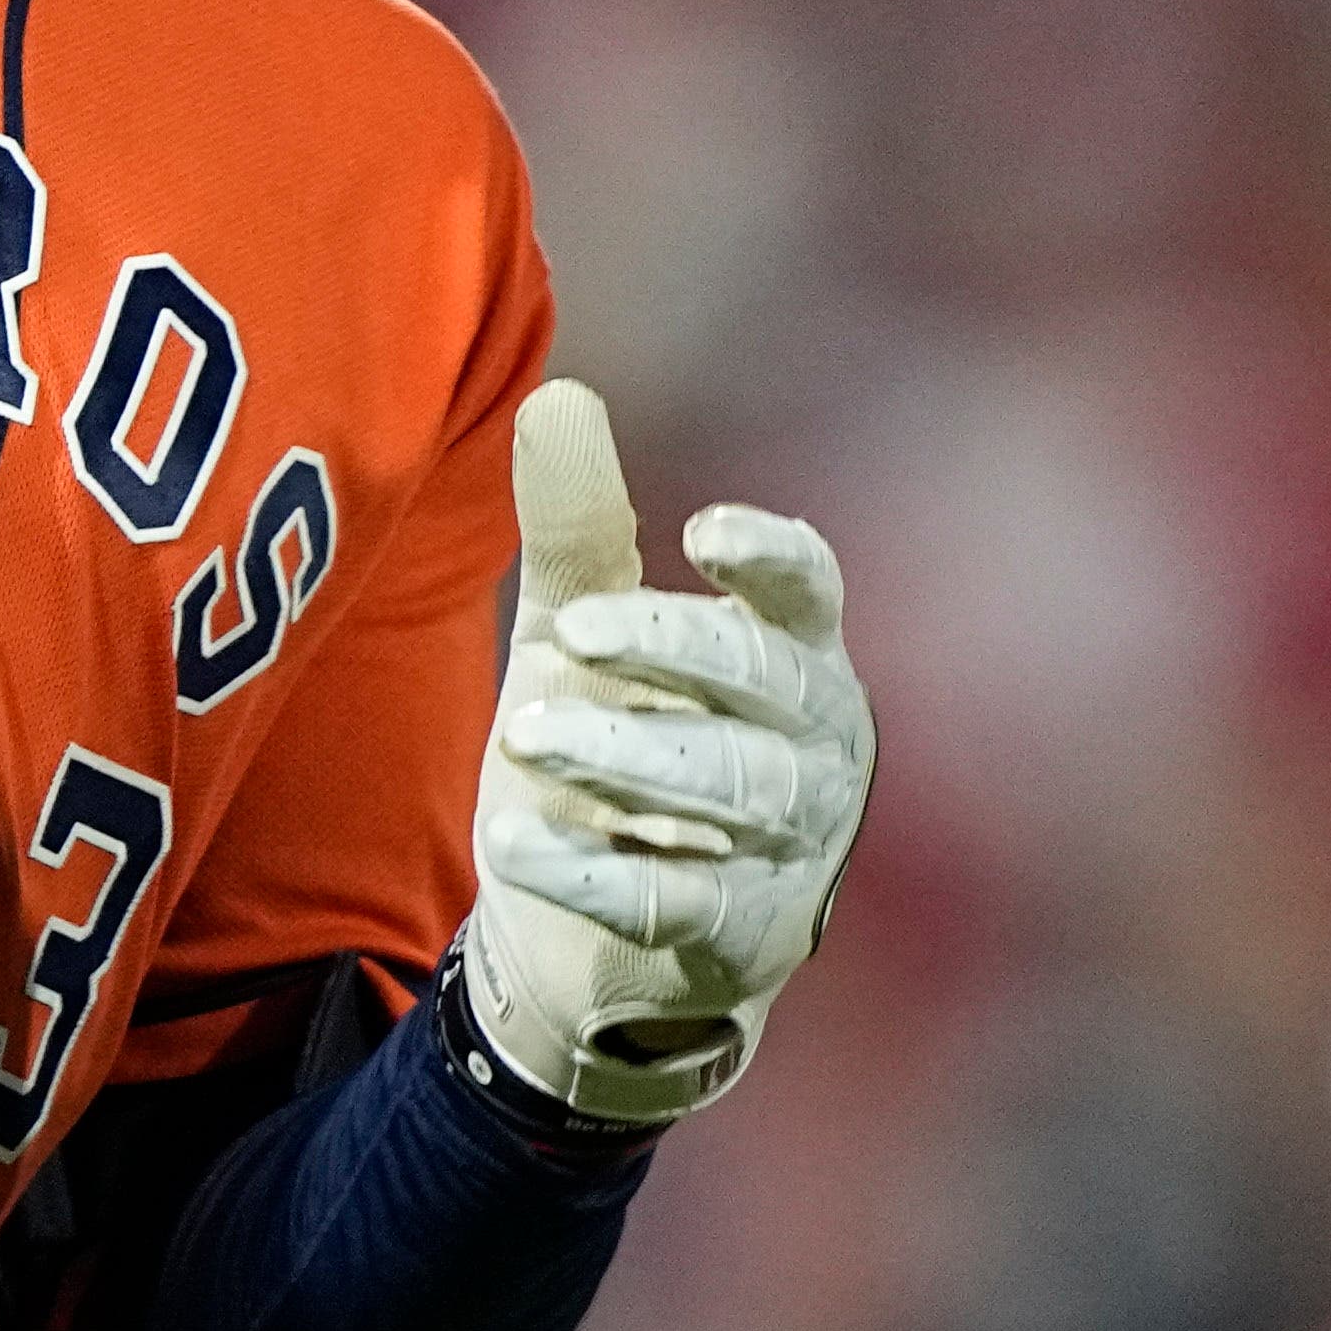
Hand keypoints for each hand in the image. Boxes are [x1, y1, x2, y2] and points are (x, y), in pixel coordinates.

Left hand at [458, 379, 868, 1125]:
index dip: (771, 559)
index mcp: (791, 653)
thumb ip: (580, 530)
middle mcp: (814, 745)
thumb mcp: (586, 634)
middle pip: (762, 684)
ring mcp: (789, 847)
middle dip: (671, 651)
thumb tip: (559, 395)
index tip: (704, 530)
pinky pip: (670, 901)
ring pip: (723, 788)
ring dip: (622, 756)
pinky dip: (589, 872)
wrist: (597, 935)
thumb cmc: (621, 742)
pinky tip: (515, 843)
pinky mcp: (738, 934)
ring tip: (526, 730)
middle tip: (577, 630)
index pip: (808, 591)